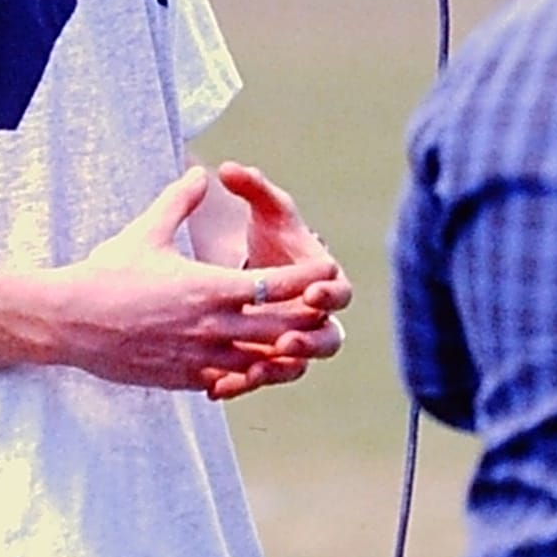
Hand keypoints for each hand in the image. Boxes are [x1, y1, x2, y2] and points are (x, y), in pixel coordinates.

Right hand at [47, 167, 345, 400]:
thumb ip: (179, 203)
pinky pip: (230, 381)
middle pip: (280, 327)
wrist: (69, 321)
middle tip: (324, 312)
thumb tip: (199, 174)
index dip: (306, 278)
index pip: (276, 284)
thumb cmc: (106, 273)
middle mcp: (213, 325)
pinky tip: (255, 370)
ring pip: (261, 361)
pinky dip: (247, 375)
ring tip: (299, 345)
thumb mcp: (146, 231)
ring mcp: (200, 356)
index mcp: (211, 287)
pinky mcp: (184, 377)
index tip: (327, 271)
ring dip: (282, 353)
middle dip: (305, 319)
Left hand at [205, 161, 350, 400]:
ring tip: (257, 369)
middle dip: (310, 340)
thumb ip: (254, 187)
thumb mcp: (263, 209)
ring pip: (298, 366)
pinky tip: (218, 389)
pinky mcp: (267, 361)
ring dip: (281, 369)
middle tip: (288, 339)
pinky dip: (242, 384)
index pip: (339, 289)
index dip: (328, 291)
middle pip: (328, 337)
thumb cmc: (267, 235)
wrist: (250, 270)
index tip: (312, 289)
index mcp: (321, 279)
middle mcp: (315, 315)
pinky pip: (261, 379)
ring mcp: (294, 342)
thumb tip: (231, 167)